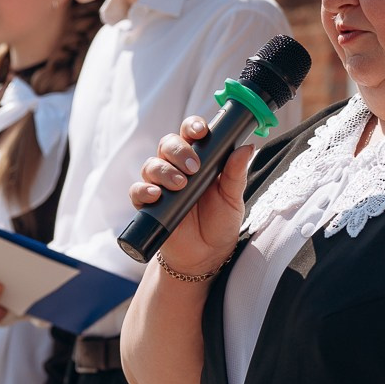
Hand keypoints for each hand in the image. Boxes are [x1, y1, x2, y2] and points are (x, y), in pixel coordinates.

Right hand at [127, 117, 255, 276]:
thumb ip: (236, 173)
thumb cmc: (220, 223)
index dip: (192, 126)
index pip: (190, 134)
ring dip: (164, 171)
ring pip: (152, 164)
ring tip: (181, 185)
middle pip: (168, 144)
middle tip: (193, 166)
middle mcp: (176, 168)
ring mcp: (160, 185)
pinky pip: (138, 191)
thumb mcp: (233, 199)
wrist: (206, 257)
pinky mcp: (148, 205)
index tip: (201, 131)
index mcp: (198, 160)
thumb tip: (247, 147)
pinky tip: (156, 195)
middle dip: (178, 150)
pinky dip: (144, 190)